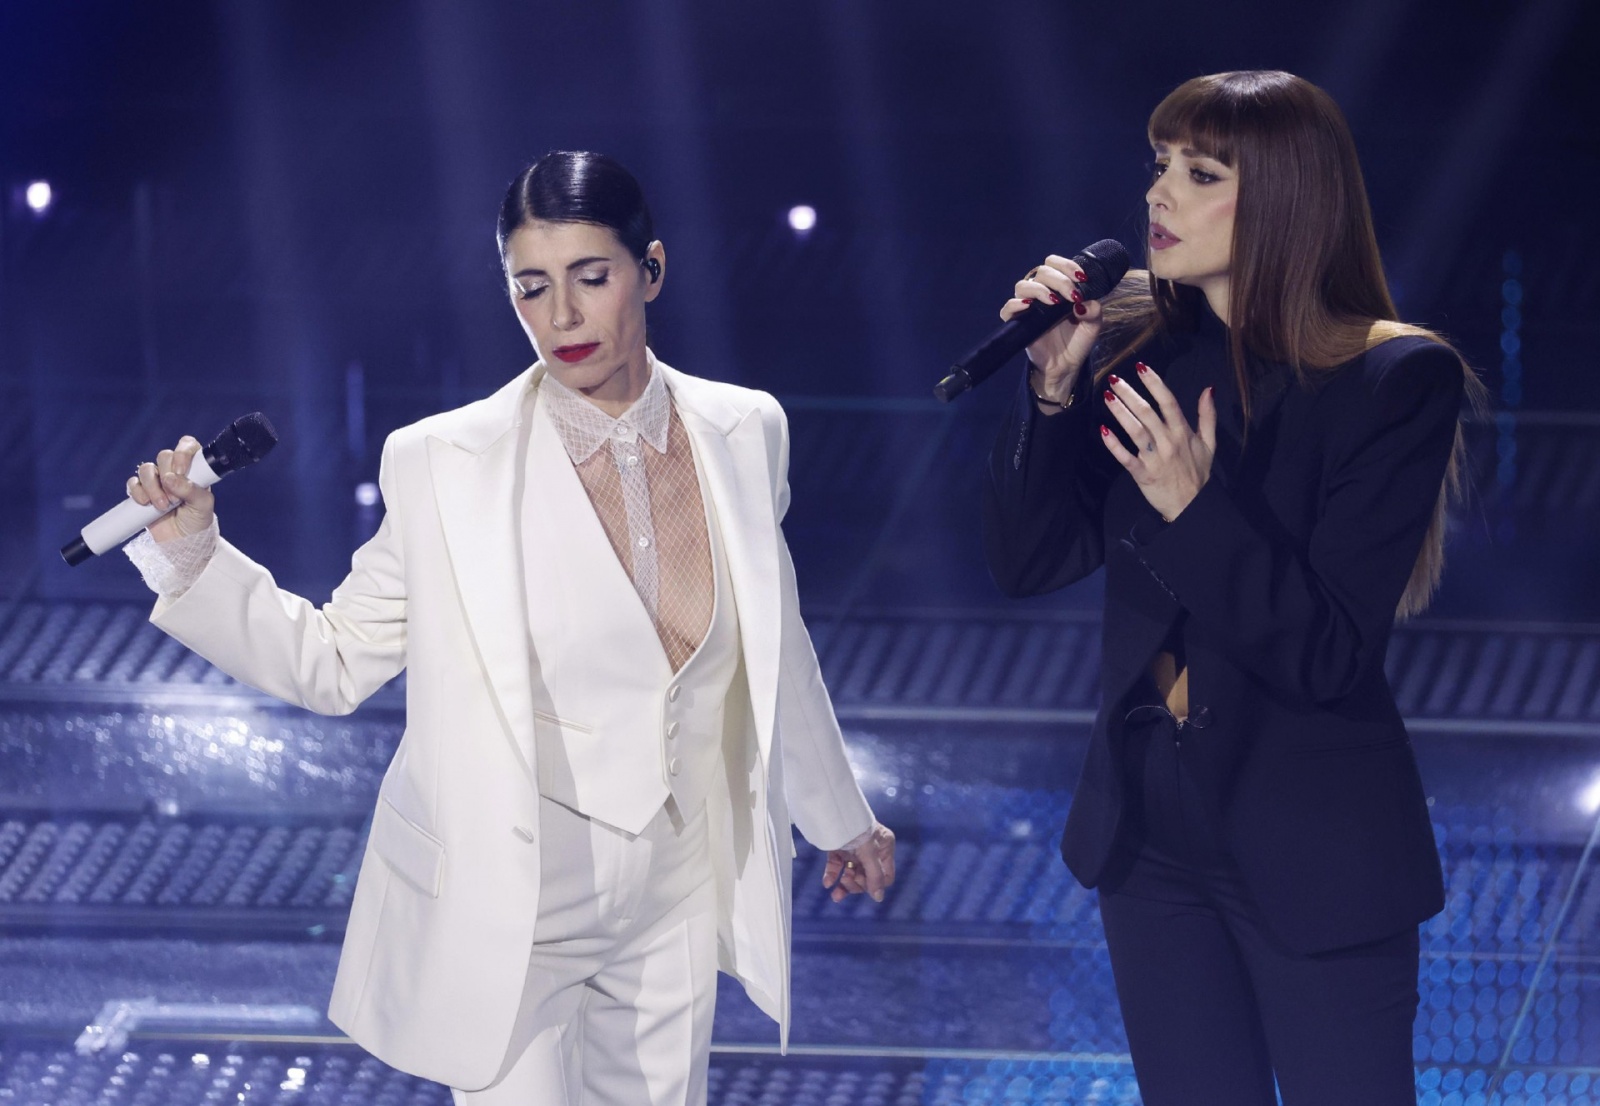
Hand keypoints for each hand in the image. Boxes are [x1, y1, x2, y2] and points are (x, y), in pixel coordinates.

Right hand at [126, 436, 215, 542]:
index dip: (182, 453)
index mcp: (193, 469)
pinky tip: (146, 504)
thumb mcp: (202, 506)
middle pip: (164, 456)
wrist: (181, 543)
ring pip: (146, 469)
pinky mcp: (141, 493)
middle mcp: (174, 471)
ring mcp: (156, 481)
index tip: (181, 471)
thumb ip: (191, 490)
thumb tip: (171, 478)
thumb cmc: (197, 521)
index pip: (187, 446)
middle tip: (174, 497)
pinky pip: (132, 483)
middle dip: (167, 476)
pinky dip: (137, 492)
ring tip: (163, 506)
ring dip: (153, 487)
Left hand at [822, 822, 895, 902]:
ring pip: (851, 874)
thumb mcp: (869, 852)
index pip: (884, 876)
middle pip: (867, 877)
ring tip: (835, 894)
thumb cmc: (856, 829)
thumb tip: (879, 898)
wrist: (832, 810)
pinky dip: (832, 875)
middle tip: (846, 879)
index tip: (863, 883)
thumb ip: (875, 876)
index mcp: (885, 847)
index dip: (874, 884)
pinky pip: (837, 867)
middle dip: (856, 883)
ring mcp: (854, 849)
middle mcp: (871, 850)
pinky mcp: (839, 848)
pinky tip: (827, 883)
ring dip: (844, 885)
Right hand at [1000, 254, 1106, 407]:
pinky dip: (1015, 304)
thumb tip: (1082, 303)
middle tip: (1073, 296)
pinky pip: (1008, 308)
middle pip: (1042, 271)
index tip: (1081, 278)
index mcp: (1059, 287)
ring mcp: (1028, 306)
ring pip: (1023, 285)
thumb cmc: (1078, 341)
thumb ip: (1094, 310)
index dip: (1067, 265)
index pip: (1055, 264)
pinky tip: (1028, 307)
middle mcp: (1041, 292)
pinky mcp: (1017, 322)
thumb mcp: (1093, 325)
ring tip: (1053, 302)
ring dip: (1039, 289)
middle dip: (1059, 280)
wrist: (1066, 365)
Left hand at [1101, 364, 1215, 521]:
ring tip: (1107, 397)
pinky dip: (1113, 445)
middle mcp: (1168, 442)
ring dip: (1120, 413)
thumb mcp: (1209, 443)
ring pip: (1135, 431)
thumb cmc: (1199, 473)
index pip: (1168, 402)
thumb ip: (1207, 415)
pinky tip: (1103, 430)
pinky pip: (1125, 457)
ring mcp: (1155, 458)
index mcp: (1183, 432)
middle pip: (1147, 413)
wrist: (1192, 506)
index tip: (1141, 367)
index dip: (1155, 383)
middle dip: (1129, 394)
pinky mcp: (1142, 474)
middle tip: (1113, 378)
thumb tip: (1208, 389)